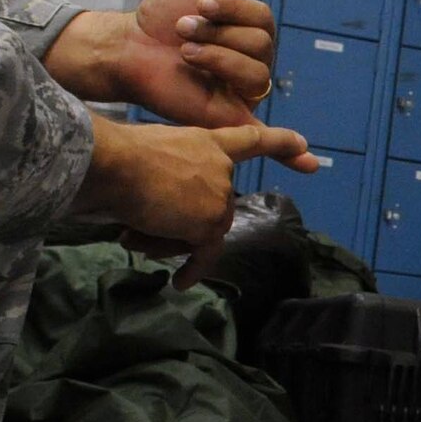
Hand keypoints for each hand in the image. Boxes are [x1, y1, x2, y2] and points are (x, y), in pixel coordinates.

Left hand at [46, 0, 290, 134]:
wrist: (129, 49)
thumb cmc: (161, 19)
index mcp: (250, 32)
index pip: (262, 18)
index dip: (233, 9)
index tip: (200, 5)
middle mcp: (253, 62)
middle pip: (261, 44)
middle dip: (218, 33)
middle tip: (182, 30)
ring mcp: (242, 92)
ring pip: (255, 74)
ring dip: (218, 58)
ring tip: (185, 53)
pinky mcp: (228, 117)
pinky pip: (255, 124)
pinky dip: (269, 136)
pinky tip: (279, 139)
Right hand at [73, 113, 313, 288]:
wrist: (116, 164)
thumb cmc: (118, 153)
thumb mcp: (151, 152)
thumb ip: (166, 174)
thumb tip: (154, 207)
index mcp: (208, 142)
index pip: (249, 139)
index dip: (279, 142)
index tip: (304, 145)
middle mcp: (222, 168)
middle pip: (211, 207)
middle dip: (178, 221)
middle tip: (139, 223)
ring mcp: (219, 197)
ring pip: (200, 231)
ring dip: (168, 239)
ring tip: (134, 232)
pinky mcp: (210, 224)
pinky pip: (204, 255)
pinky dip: (193, 270)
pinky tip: (180, 282)